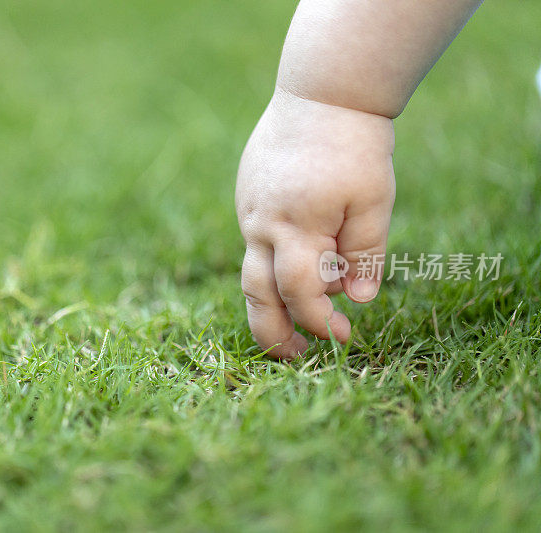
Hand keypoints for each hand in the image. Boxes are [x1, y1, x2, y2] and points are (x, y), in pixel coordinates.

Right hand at [236, 89, 395, 357]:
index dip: (320, 323)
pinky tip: (300, 260)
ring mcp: (249, 211)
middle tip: (296, 355)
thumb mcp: (374, 201)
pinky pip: (256, 242)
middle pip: (256, 295)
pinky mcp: (248, 198)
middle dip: (273, 333)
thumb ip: (365, 255)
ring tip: (296, 320)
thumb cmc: (354, 146)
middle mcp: (262, 225)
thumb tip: (357, 302)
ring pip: (252, 272)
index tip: (345, 337)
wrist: (322, 92)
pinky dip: (274, 264)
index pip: (300, 294)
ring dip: (271, 302)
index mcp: (295, 227)